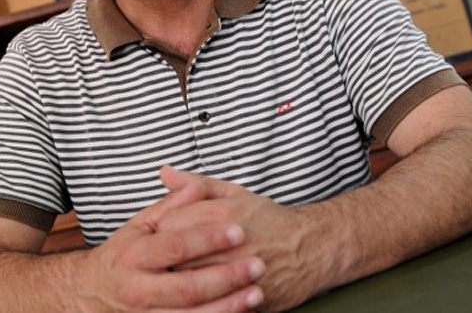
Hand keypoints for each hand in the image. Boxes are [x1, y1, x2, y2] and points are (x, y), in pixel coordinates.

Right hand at [80, 176, 265, 311]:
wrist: (92, 293)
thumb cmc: (123, 255)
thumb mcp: (139, 226)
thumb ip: (170, 207)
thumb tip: (195, 186)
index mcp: (133, 255)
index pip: (174, 246)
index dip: (207, 239)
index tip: (238, 230)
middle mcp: (138, 288)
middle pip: (187, 286)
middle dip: (225, 277)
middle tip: (258, 264)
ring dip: (228, 306)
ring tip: (257, 292)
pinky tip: (241, 312)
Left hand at [155, 166, 322, 311]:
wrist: (313, 247)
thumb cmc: (268, 219)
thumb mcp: (233, 193)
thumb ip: (195, 184)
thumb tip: (164, 172)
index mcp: (223, 214)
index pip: (170, 224)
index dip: (159, 232)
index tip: (158, 237)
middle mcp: (232, 242)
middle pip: (177, 255)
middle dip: (165, 259)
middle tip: (159, 262)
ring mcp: (242, 271)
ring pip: (193, 281)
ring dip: (180, 280)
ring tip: (175, 278)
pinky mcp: (251, 295)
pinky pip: (217, 301)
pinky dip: (203, 299)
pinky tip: (198, 295)